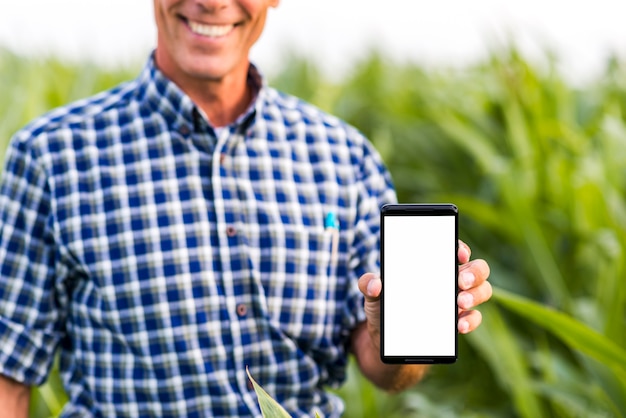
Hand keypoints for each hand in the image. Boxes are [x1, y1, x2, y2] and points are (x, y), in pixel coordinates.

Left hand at [358, 239, 491, 346]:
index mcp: (433, 264)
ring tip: (460, 302)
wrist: (385, 338)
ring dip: (476, 295)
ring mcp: (458, 300)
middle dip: (474, 272)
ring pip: (482, 290)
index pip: (453, 247)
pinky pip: (474, 318)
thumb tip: (375, 284)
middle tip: (460, 281)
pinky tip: (459, 325)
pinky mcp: (458, 321)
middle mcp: (451, 278)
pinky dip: (470, 321)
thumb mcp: (372, 292)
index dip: (459, 247)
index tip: (458, 253)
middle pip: (477, 268)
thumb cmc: (383, 305)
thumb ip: (369, 284)